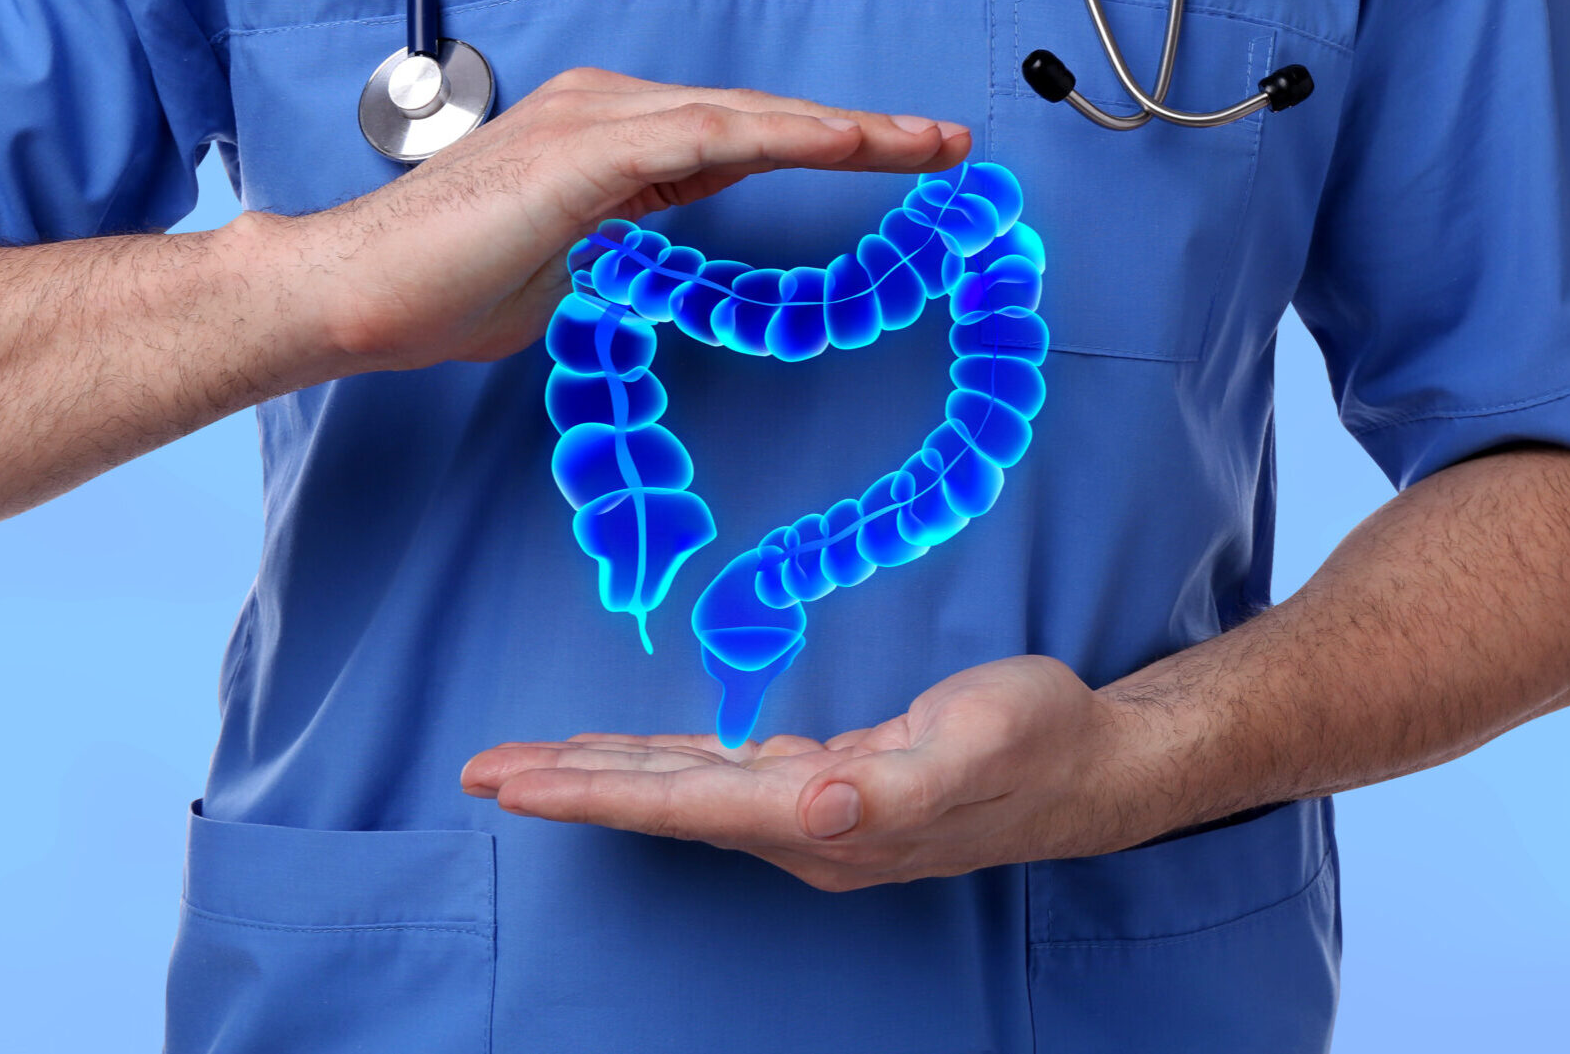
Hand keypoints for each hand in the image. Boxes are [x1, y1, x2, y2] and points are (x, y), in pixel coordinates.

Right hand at [230, 68, 969, 374]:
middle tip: (945, 140)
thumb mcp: (569, 270)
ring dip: (846, 128)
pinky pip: (715, 135)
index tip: (894, 152)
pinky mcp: (591, 148)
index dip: (818, 140)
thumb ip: (624, 247)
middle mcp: (604, 107)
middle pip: (755, 114)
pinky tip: (852, 143)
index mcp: (601, 134)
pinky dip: (791, 137)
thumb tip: (662, 257)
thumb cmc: (444, 291)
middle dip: (856, 128)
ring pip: (748, 115)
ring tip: (927, 142)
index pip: (733, 134)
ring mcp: (596, 118)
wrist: (357, 294)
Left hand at [459, 656, 1155, 890]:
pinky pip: (718, 779)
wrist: (1091, 765)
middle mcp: (804, 828)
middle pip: (662, 805)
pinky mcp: (830, 785)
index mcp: (826, 818)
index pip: (684, 805)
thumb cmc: (1037, 742)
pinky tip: (629, 760)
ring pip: (682, 792)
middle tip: (477, 771)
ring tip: (525, 766)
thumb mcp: (976, 746)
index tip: (516, 785)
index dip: (597, 794)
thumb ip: (897, 788)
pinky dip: (660, 768)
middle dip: (567, 788)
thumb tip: (823, 806)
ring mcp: (815, 813)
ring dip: (600, 778)